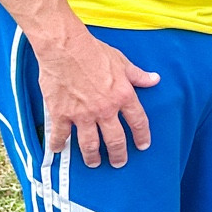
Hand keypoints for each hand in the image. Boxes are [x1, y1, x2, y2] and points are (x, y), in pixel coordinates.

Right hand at [36, 30, 159, 167]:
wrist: (65, 48)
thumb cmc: (94, 52)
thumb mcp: (122, 62)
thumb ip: (138, 75)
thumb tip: (155, 80)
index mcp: (123, 96)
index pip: (138, 122)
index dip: (142, 136)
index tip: (142, 146)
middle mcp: (105, 110)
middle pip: (116, 140)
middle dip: (118, 154)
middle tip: (119, 162)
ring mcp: (83, 114)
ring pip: (90, 144)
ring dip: (92, 156)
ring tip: (94, 163)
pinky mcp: (61, 114)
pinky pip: (60, 135)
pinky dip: (58, 145)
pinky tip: (57, 151)